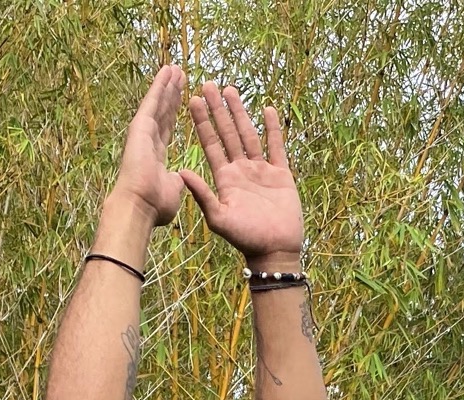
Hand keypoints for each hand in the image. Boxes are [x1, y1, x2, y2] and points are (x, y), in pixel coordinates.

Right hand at [108, 66, 186, 228]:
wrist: (139, 206)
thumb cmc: (155, 206)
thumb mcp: (173, 190)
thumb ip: (177, 181)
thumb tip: (180, 178)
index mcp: (155, 155)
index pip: (167, 128)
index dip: (174, 112)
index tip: (183, 99)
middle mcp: (148, 140)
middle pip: (162, 111)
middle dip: (171, 93)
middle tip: (179, 75)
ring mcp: (143, 132)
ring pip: (158, 103)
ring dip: (166, 84)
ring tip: (175, 67)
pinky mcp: (140, 126)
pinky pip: (152, 101)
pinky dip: (159, 85)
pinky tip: (167, 70)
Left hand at [180, 83, 304, 268]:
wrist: (274, 251)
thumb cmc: (245, 238)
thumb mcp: (218, 217)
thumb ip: (202, 194)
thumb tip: (181, 173)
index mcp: (224, 178)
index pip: (210, 144)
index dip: (202, 122)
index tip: (192, 100)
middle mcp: (241, 170)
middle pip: (228, 133)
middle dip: (218, 110)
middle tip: (209, 85)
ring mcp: (261, 170)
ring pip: (249, 134)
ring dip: (240, 113)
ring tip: (231, 89)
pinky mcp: (281, 174)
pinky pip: (276, 146)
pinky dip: (273, 128)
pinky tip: (266, 109)